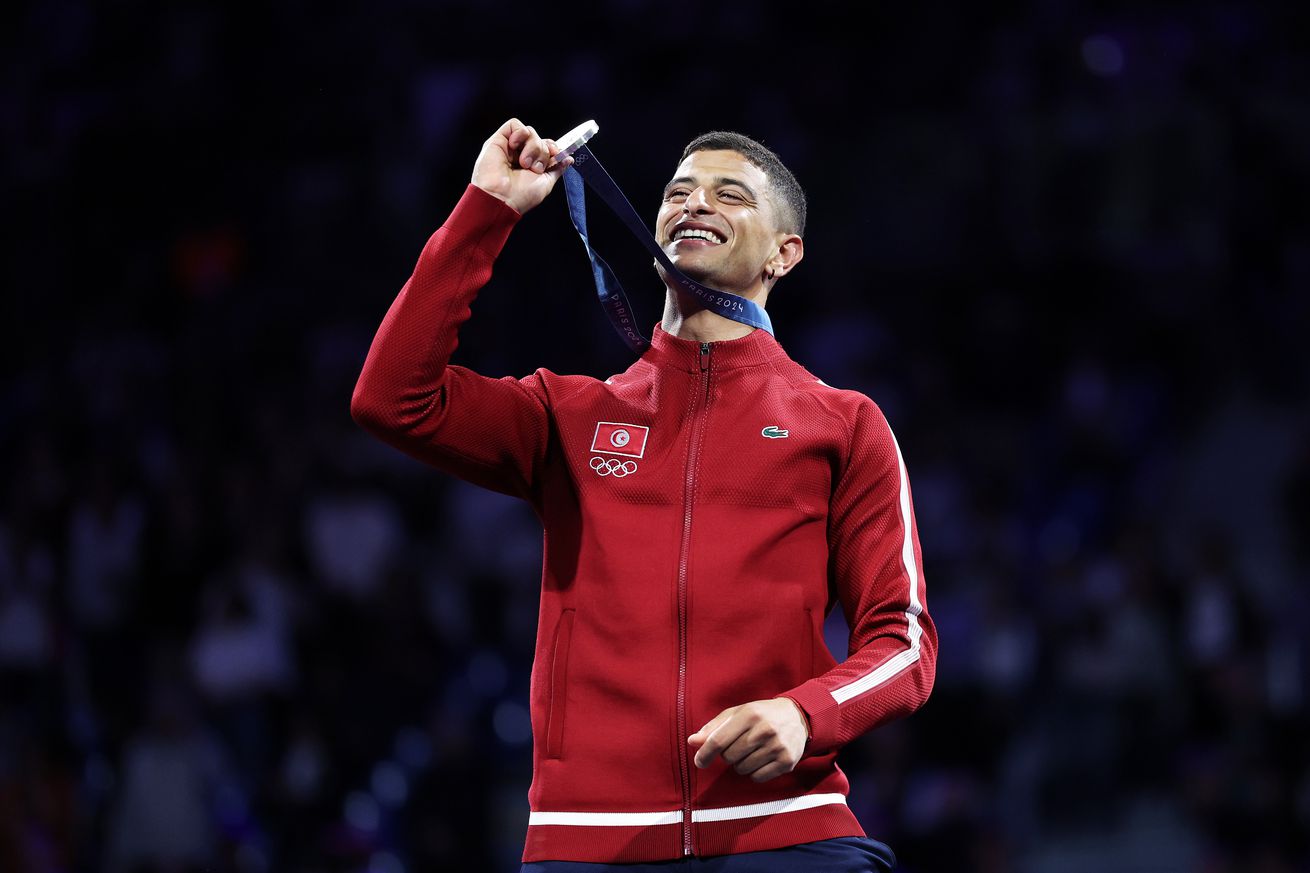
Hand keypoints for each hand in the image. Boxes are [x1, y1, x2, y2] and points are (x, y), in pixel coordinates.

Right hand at [471, 118, 572, 214]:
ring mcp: (509, 147)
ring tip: (524, 163)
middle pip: (539, 139)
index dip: (552, 148)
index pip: (545, 147)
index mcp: (530, 164)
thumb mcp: (546, 183)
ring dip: (533, 146)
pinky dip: (520, 133)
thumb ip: (557, 168)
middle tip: (535, 167)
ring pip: (529, 132)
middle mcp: (519, 154)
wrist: (502, 198)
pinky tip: (515, 147)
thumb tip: (569, 158)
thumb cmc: (521, 196)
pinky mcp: (498, 140)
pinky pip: (514, 124)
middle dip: (543, 151)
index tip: (556, 155)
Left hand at [686, 698, 808, 782]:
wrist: (798, 717)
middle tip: (737, 746)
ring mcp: (777, 747)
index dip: (705, 753)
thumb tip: (692, 742)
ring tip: (751, 751)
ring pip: (742, 769)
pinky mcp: (787, 762)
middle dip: (727, 755)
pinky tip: (761, 759)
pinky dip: (754, 773)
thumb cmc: (761, 715)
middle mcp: (765, 730)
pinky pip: (757, 778)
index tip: (699, 761)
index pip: (719, 740)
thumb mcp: (737, 713)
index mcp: (750, 715)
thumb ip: (713, 727)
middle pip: (729, 757)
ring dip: (741, 764)